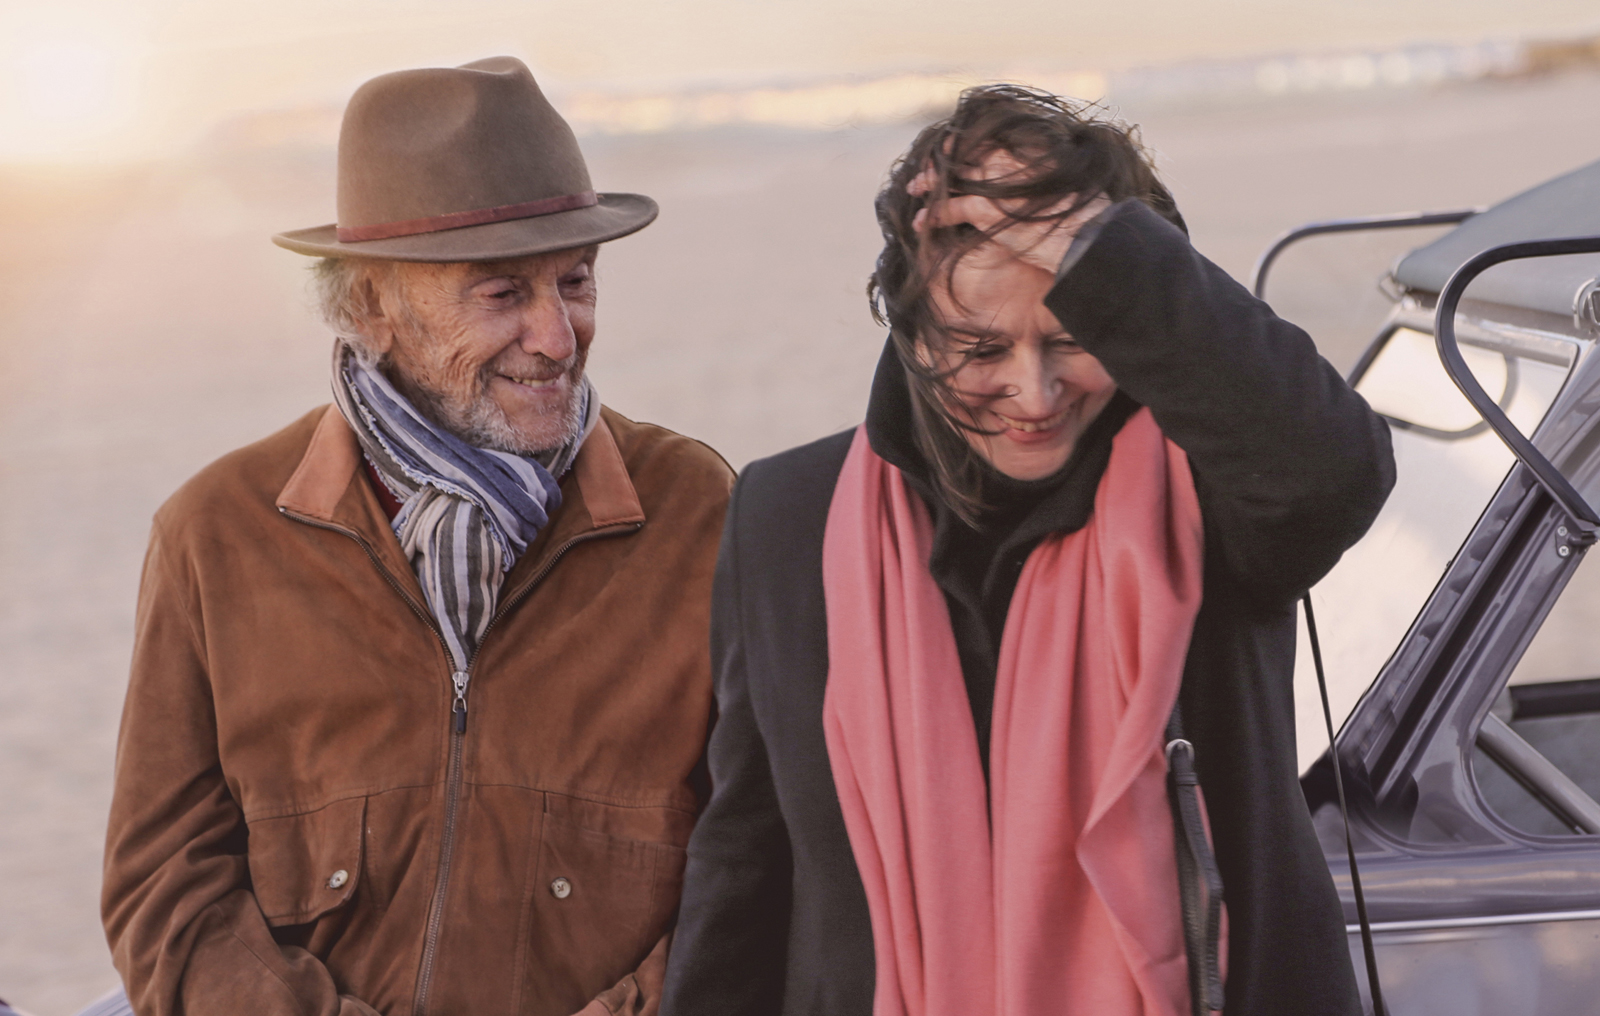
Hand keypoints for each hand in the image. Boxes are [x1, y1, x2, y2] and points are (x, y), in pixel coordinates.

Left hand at [908, 148, 1111, 275]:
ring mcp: (997, 184)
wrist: (1087, 239)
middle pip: (967, 153)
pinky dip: (932, 215)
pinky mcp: (987, 209)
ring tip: (913, 188)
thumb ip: (1048, 175)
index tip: (953, 146)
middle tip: (927, 165)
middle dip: (943, 159)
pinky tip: (920, 223)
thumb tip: (1046, 177)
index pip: (989, 139)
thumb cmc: (1085, 218)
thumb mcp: (1069, 185)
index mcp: (1031, 151)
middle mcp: (1011, 161)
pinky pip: (950, 208)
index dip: (968, 142)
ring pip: (953, 177)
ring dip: (930, 183)